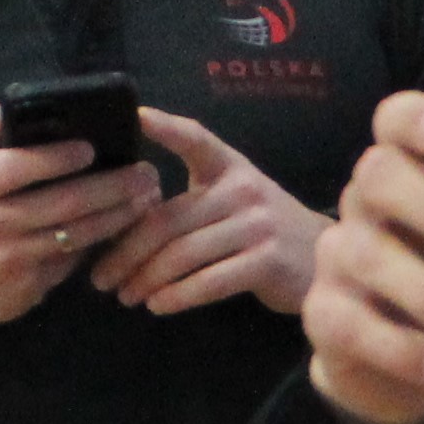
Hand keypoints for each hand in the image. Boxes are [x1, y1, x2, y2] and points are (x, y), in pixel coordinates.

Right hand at [0, 101, 165, 334]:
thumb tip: (20, 102)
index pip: (20, 167)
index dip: (59, 158)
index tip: (92, 147)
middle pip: (61, 204)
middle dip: (110, 188)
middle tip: (146, 173)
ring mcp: (11, 261)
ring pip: (74, 237)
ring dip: (116, 218)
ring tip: (145, 199)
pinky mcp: (28, 290)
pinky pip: (70, 263)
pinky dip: (98, 244)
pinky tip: (124, 228)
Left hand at [88, 109, 327, 315]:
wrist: (323, 262)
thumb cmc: (264, 231)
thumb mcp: (234, 200)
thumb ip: (192, 200)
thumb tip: (127, 216)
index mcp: (229, 167)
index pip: (196, 139)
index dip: (166, 128)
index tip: (136, 118)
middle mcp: (242, 190)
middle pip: (169, 219)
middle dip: (127, 251)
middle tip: (100, 278)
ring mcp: (257, 225)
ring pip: (184, 254)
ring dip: (147, 280)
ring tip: (125, 296)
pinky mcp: (266, 261)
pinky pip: (210, 281)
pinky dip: (178, 296)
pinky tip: (158, 306)